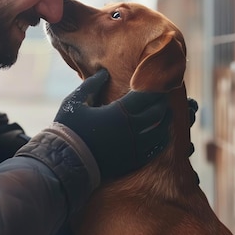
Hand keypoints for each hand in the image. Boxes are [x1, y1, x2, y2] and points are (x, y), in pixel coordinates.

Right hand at [54, 69, 170, 179]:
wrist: (66, 162)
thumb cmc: (69, 129)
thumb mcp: (76, 102)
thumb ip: (92, 85)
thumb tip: (104, 73)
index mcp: (119, 112)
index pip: (145, 96)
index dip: (154, 89)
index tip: (158, 84)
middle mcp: (131, 129)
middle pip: (157, 113)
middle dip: (162, 103)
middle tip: (163, 97)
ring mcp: (134, 147)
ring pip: (160, 131)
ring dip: (166, 121)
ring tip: (168, 114)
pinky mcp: (133, 160)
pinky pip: (155, 150)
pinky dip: (162, 140)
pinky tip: (162, 135)